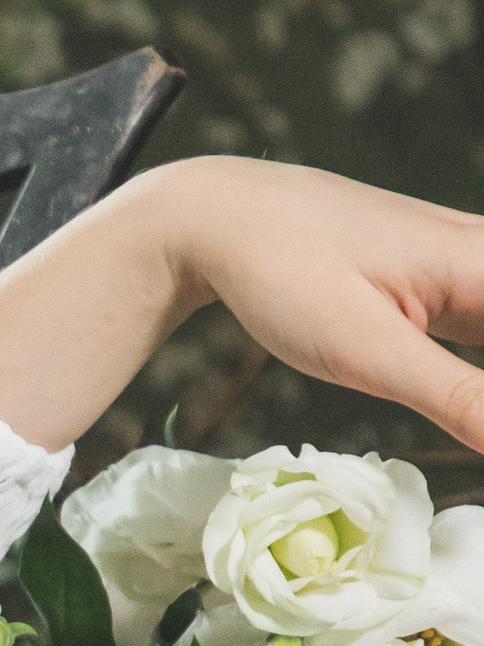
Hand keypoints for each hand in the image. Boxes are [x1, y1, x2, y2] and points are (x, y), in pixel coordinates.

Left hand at [0, 156, 483, 456]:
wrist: (190, 210)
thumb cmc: (263, 266)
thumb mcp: (359, 346)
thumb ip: (454, 397)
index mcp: (477, 258)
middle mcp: (473, 249)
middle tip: (479, 434)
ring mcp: (448, 262)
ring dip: (480, 381)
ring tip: (467, 430)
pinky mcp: (416, 280)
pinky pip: (473, 324)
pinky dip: (471, 367)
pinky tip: (462, 408)